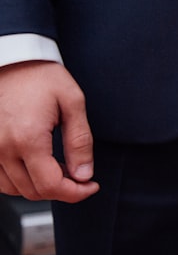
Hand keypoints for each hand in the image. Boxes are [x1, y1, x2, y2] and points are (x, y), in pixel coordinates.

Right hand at [0, 61, 97, 202]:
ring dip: (41, 187)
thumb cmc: (41, 76)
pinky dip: (21, 181)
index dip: (75, 193)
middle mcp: (3, 149)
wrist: (13, 61)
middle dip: (62, 190)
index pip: (50, 186)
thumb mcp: (73, 102)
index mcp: (27, 139)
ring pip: (16, 189)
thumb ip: (80, 141)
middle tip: (81, 176)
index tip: (91, 186)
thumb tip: (84, 173)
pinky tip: (38, 167)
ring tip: (62, 169)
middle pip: (33, 192)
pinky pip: (1, 180)